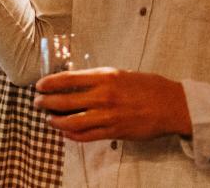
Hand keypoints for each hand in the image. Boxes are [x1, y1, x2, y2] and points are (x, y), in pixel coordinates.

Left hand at [33, 68, 192, 141]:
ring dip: (56, 121)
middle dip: (46, 103)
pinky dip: (72, 135)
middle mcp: (103, 96)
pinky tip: (66, 133)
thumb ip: (99, 79)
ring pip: (72, 122)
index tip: (39, 85)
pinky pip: (86, 136)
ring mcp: (108, 115)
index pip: (68, 79)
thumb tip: (76, 83)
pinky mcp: (114, 132)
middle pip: (65, 101)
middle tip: (38, 103)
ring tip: (49, 119)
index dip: (49, 83)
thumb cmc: (148, 86)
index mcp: (105, 77)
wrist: (171, 105)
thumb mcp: (121, 74)